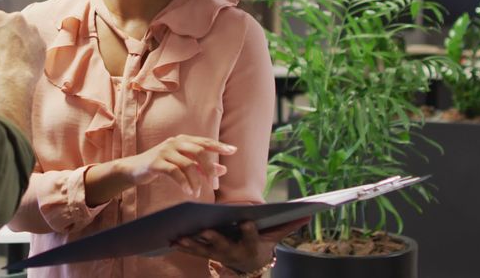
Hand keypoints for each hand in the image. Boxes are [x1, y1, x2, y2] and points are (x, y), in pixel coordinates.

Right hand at [0, 10, 44, 134]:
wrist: (11, 80)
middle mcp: (16, 19)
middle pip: (11, 23)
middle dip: (8, 32)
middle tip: (3, 48)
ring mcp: (31, 30)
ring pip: (25, 32)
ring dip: (21, 40)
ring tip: (14, 56)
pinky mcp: (41, 42)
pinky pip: (35, 43)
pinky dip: (31, 50)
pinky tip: (23, 60)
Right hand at [117, 135, 235, 197]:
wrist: (134, 169)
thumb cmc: (161, 166)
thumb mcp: (183, 165)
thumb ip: (202, 167)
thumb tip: (223, 169)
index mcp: (183, 140)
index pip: (204, 142)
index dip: (219, 146)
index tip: (233, 151)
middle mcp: (175, 142)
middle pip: (199, 151)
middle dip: (209, 168)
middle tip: (214, 185)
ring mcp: (165, 151)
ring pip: (187, 164)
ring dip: (196, 180)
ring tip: (198, 193)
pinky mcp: (156, 162)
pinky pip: (174, 172)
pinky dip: (184, 183)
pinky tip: (189, 192)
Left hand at [173, 217, 310, 273]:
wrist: (250, 267)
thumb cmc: (262, 245)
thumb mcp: (276, 237)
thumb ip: (289, 225)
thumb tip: (309, 212)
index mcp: (250, 244)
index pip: (251, 236)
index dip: (249, 229)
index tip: (246, 219)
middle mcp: (233, 251)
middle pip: (223, 244)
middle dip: (214, 237)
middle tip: (205, 229)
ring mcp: (218, 254)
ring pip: (203, 248)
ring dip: (191, 243)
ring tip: (180, 234)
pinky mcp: (206, 255)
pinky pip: (192, 251)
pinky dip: (182, 246)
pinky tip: (170, 239)